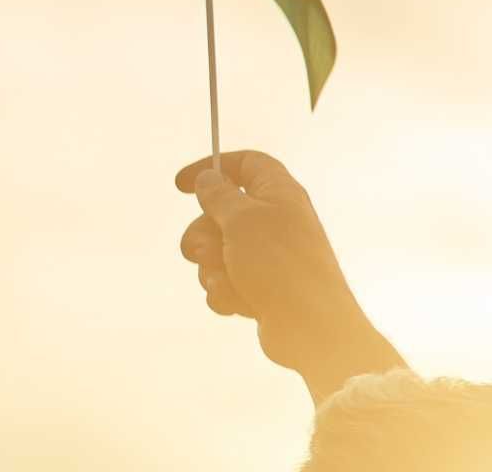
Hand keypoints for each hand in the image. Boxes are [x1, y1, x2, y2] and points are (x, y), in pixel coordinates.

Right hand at [175, 151, 400, 393]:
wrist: (310, 326)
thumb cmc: (279, 263)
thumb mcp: (243, 219)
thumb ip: (219, 196)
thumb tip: (209, 178)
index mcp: (278, 194)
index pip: (246, 164)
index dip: (213, 167)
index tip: (181, 185)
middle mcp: (273, 221)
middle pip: (219, 213)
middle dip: (202, 235)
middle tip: (204, 250)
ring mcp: (266, 256)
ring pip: (216, 250)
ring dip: (212, 267)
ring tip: (228, 280)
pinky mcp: (259, 286)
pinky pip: (224, 279)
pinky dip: (224, 289)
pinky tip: (238, 300)